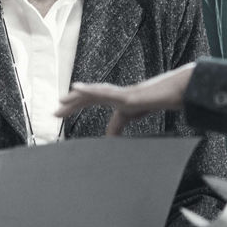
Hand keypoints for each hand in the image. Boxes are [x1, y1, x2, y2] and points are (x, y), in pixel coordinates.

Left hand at [57, 63, 193, 135]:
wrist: (172, 92)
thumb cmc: (152, 100)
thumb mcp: (129, 117)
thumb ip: (117, 125)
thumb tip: (107, 138)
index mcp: (112, 98)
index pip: (89, 101)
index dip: (74, 105)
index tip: (59, 113)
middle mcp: (113, 93)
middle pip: (87, 97)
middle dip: (70, 104)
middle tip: (54, 113)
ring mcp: (119, 93)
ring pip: (94, 93)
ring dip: (77, 96)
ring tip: (62, 100)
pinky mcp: (126, 95)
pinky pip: (106, 93)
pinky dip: (90, 90)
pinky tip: (78, 88)